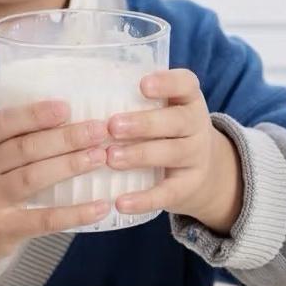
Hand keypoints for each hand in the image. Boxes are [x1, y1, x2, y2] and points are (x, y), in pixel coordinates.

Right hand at [0, 94, 111, 276]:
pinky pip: (43, 219)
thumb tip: (13, 73)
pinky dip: (74, 213)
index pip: (1, 122)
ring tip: (101, 156)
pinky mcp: (3, 230)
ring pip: (33, 178)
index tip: (66, 106)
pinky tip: (100, 206)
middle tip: (100, 129)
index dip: (34, 113)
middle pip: (24, 148)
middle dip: (66, 137)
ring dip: (71, 166)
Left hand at [105, 69, 243, 233]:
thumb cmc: (167, 132)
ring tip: (111, 158)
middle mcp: (197, 126)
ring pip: (172, 154)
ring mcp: (196, 157)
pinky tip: (121, 202)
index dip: (167, 83)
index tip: (142, 85)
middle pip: (177, 121)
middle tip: (112, 126)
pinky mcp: (188, 186)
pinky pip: (167, 193)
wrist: (206, 171)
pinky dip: (144, 199)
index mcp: (188, 100)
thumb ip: (133, 101)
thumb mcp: (163, 111)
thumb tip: (79, 95)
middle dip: (144, 123)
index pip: (186, 84)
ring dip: (140, 155)